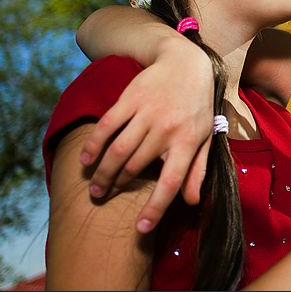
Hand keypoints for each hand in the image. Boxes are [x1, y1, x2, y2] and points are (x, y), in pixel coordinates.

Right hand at [79, 41, 214, 231]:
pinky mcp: (130, 99)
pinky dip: (93, 145)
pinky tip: (86, 159)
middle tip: (103, 198)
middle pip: (136, 168)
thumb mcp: (204, 137)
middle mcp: (167, 129)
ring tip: (95, 187)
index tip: (141, 228)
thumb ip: (197, 170)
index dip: (156, 208)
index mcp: (187, 142)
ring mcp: (147, 113)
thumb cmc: (196, 107)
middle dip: (117, 188)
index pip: (171, 182)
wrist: (185, 63)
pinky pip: (107, 126)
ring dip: (102, 173)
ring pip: (118, 151)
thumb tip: (191, 202)